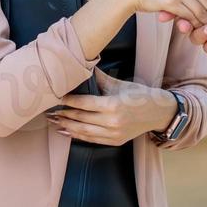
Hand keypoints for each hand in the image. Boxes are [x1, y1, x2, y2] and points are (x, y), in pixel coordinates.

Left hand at [45, 68, 177, 145]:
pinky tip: (66, 131)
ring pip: (83, 131)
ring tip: (53, 122)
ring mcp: (113, 134)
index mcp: (113, 106)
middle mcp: (112, 122)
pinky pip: (91, 139)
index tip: (56, 98)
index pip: (84, 104)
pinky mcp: (115, 141)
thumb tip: (85, 65)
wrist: (158, 113)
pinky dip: (77, 136)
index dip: (68, 101)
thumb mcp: (121, 84)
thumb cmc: (140, 95)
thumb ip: (100, 78)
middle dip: (63, 115)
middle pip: (81, 119)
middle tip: (48, 111)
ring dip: (66, 126)